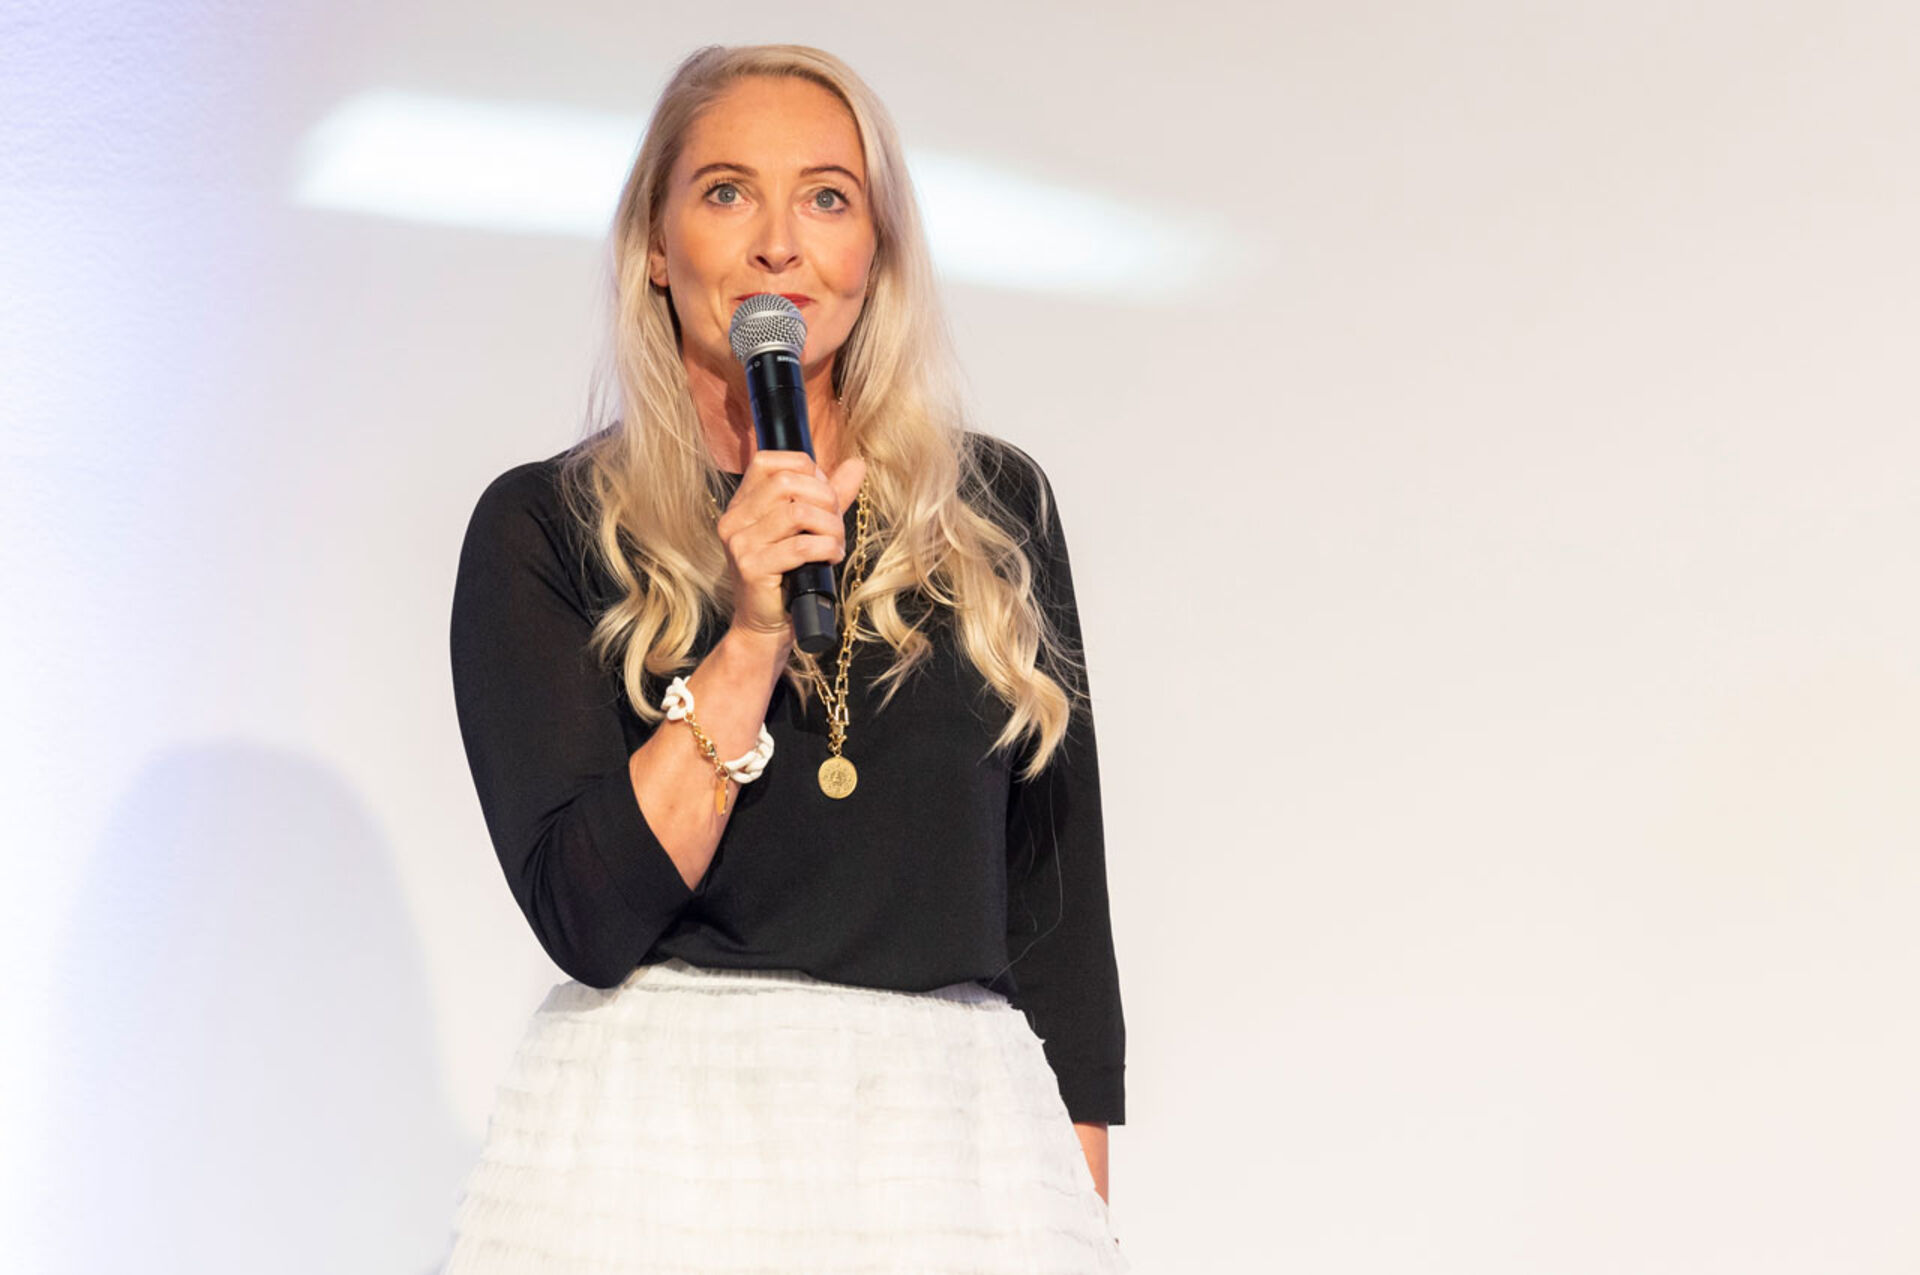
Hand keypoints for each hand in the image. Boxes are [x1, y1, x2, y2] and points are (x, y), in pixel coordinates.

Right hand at [718, 450, 866, 644]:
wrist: (765, 627)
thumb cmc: (789, 578)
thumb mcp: (809, 529)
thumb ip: (829, 496)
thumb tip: (857, 463)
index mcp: (742, 504)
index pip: (770, 462)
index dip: (808, 472)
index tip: (825, 498)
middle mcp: (734, 519)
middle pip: (787, 482)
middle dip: (824, 499)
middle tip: (835, 524)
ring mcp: (740, 543)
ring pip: (798, 513)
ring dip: (830, 527)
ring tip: (835, 544)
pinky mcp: (751, 567)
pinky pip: (800, 546)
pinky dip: (826, 549)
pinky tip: (831, 558)